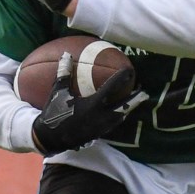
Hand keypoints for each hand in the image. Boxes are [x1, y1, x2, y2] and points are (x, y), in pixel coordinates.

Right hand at [33, 52, 147, 155]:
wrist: (50, 137)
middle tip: (144, 91)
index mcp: (93, 104)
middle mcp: (101, 116)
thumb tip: (66, 55)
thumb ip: (64, 74)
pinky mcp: (98, 134)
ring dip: (129, 109)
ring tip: (134, 102)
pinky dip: (119, 117)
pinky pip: (113, 124)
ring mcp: (101, 126)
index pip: (112, 88)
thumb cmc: (54, 112)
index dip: (122, 77)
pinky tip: (119, 114)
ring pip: (121, 117)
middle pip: (124, 106)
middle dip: (136, 98)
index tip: (130, 70)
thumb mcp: (58, 92)